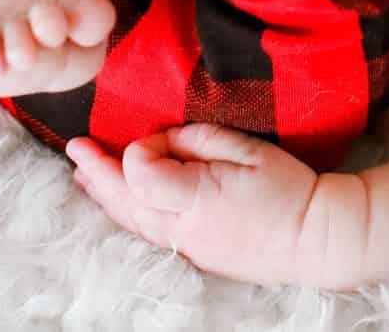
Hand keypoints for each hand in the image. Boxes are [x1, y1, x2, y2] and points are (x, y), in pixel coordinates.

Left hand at [66, 126, 318, 287]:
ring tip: (84, 176)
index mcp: (194, 196)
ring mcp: (183, 246)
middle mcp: (179, 227)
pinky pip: (146, 231)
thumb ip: (199, 139)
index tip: (166, 135)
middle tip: (75, 148)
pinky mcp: (192, 254)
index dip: (143, 146)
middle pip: (122, 200)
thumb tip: (163, 141)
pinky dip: (125, 213)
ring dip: (104, 195)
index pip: (140, 171)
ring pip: (129, 220)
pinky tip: (120, 202)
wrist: (314, 238)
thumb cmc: (287, 189)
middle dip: (96, 172)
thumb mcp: (248, 150)